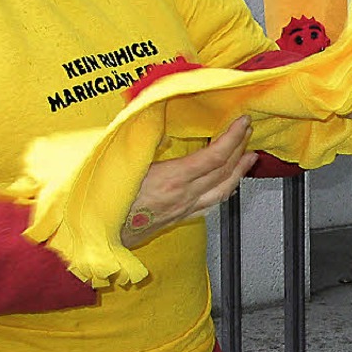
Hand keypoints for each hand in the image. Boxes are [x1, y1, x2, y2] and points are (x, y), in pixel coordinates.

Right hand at [122, 116, 257, 247]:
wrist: (102, 235)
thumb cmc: (109, 202)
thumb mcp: (127, 163)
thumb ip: (146, 140)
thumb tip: (156, 116)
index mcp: (174, 179)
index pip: (215, 156)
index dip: (233, 137)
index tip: (242, 123)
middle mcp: (184, 196)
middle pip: (224, 171)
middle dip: (240, 148)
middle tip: (249, 132)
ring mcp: (184, 209)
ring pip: (222, 191)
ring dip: (239, 172)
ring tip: (249, 158)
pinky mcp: (178, 218)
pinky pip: (210, 205)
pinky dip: (225, 191)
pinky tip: (227, 186)